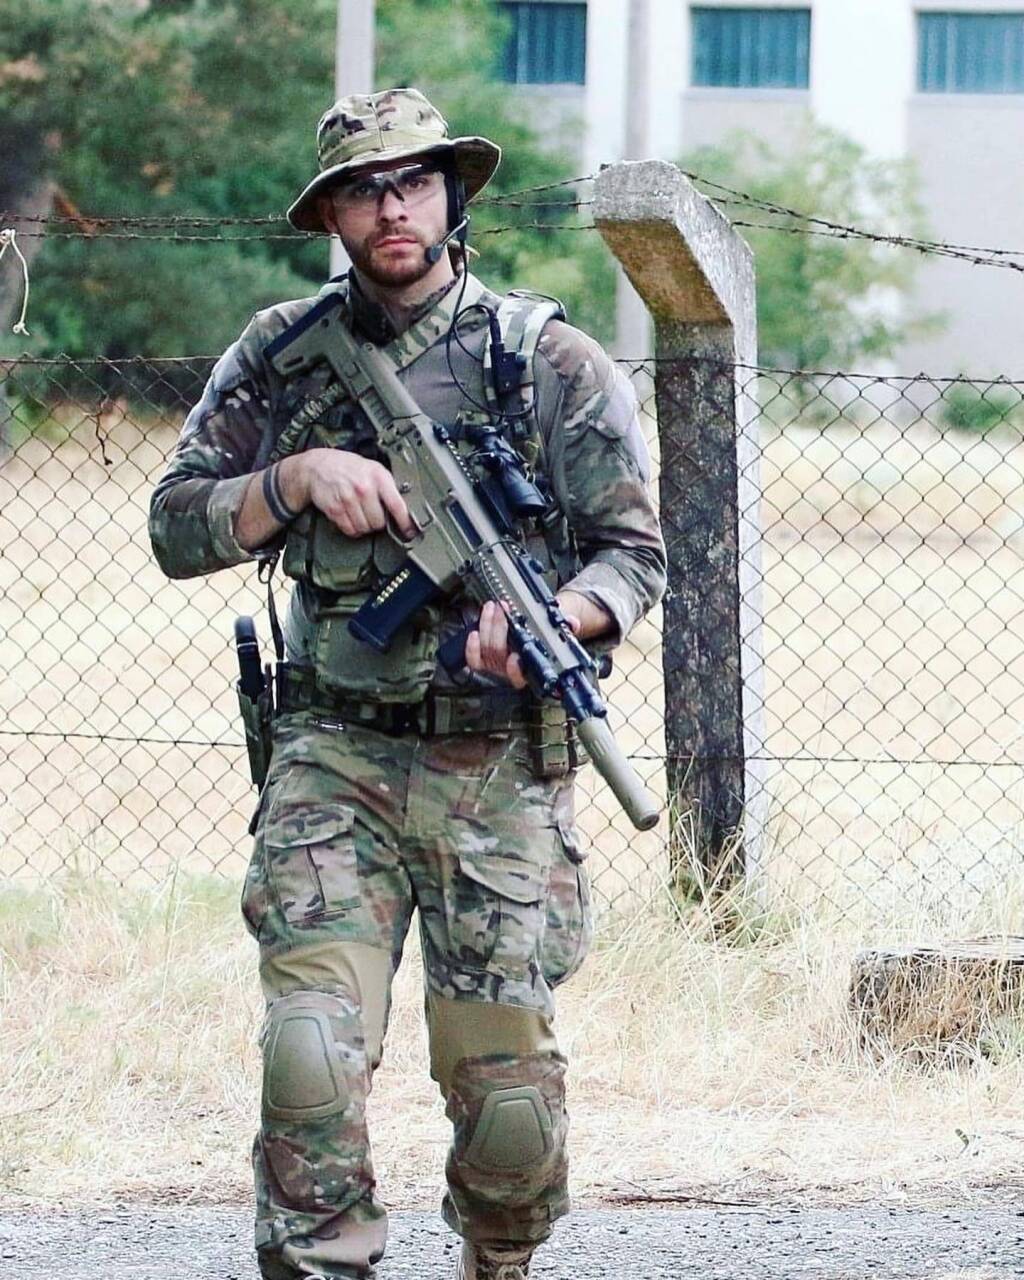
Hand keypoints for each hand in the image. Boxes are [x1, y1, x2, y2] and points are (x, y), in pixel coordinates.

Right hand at [304, 447, 414, 538]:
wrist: (318, 466)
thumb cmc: (348, 468)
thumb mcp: (373, 468)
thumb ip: (387, 486)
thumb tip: (404, 507)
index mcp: (378, 477)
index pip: (397, 505)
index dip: (405, 522)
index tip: (410, 531)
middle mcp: (364, 488)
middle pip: (379, 522)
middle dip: (378, 522)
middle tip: (374, 514)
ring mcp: (349, 499)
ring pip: (365, 528)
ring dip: (365, 526)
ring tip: (361, 514)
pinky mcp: (335, 509)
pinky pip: (350, 530)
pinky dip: (352, 529)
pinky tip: (352, 518)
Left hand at [465, 598, 582, 688]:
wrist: (535, 636)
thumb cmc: (546, 638)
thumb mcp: (559, 633)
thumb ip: (567, 628)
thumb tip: (572, 623)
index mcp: (531, 671)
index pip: (521, 678)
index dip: (515, 671)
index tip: (515, 658)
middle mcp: (512, 671)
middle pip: (500, 654)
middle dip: (499, 629)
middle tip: (503, 610)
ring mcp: (497, 665)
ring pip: (486, 649)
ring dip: (487, 625)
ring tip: (493, 607)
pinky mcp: (484, 659)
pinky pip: (474, 658)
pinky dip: (472, 645)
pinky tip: (475, 631)